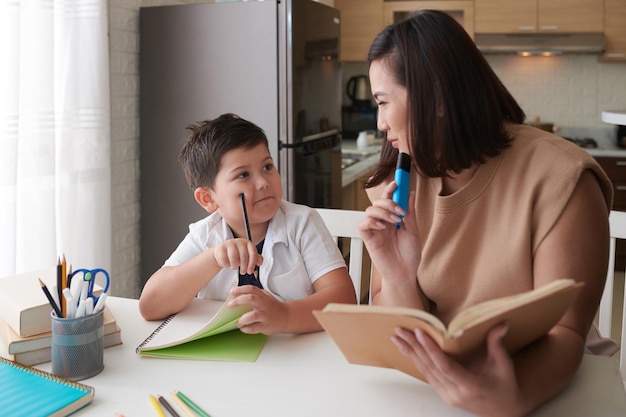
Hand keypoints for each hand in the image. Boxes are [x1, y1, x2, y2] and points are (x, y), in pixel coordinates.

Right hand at [212, 238, 261, 274]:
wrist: (222, 252)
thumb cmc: (237, 254)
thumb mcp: (247, 255)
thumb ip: (255, 258)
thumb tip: (260, 262)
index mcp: (247, 243)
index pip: (253, 253)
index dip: (252, 263)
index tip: (250, 271)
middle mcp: (239, 242)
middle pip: (244, 257)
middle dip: (244, 267)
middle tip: (243, 272)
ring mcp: (229, 244)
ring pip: (234, 258)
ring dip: (235, 266)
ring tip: (235, 267)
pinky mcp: (221, 248)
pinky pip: (224, 260)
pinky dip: (226, 265)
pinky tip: (227, 264)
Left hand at [228, 285, 287, 334]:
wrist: (286, 316)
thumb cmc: (272, 307)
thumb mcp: (265, 297)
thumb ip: (254, 295)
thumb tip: (236, 296)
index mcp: (263, 296)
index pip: (251, 289)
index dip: (240, 289)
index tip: (231, 292)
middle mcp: (264, 304)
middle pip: (251, 299)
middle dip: (238, 301)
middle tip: (230, 305)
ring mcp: (265, 315)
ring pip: (253, 315)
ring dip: (242, 319)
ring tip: (238, 322)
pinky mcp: (266, 326)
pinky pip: (254, 328)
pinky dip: (247, 329)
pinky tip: (243, 328)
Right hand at [359, 181, 419, 282]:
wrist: (405, 273)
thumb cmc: (409, 255)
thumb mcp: (413, 230)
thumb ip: (410, 212)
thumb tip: (410, 194)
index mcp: (393, 219)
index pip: (388, 200)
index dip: (390, 189)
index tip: (396, 183)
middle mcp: (383, 222)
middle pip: (378, 202)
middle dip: (389, 202)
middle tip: (400, 212)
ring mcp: (375, 230)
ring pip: (370, 210)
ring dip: (383, 212)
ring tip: (395, 222)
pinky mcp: (368, 238)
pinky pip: (363, 224)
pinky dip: (372, 222)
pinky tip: (382, 227)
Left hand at [392, 324, 525, 416]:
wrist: (504, 411)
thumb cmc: (505, 387)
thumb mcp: (503, 365)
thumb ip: (497, 343)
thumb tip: (502, 323)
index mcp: (471, 386)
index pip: (445, 366)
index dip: (431, 349)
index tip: (419, 332)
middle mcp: (456, 393)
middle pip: (430, 366)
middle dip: (414, 346)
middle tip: (401, 330)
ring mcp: (448, 395)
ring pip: (425, 371)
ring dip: (411, 353)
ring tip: (398, 338)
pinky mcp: (444, 395)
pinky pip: (428, 376)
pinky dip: (417, 361)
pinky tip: (408, 350)